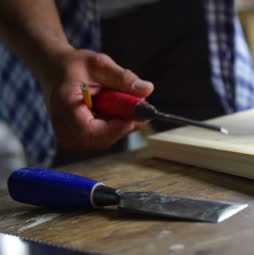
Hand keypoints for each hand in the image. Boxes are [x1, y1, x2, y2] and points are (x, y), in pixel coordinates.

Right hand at [39, 48, 153, 149]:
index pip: (93, 131)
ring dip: (121, 122)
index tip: (139, 113)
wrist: (55, 71)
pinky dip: (115, 123)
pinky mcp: (79, 140)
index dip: (120, 125)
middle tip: (140, 103)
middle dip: (126, 122)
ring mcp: (71, 138)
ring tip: (119, 98)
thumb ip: (123, 78)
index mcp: (64, 110)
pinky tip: (113, 107)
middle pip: (104, 138)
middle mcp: (64, 130)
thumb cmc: (73, 67)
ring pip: (107, 139)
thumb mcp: (99, 64)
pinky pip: (104, 137)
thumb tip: (147, 89)